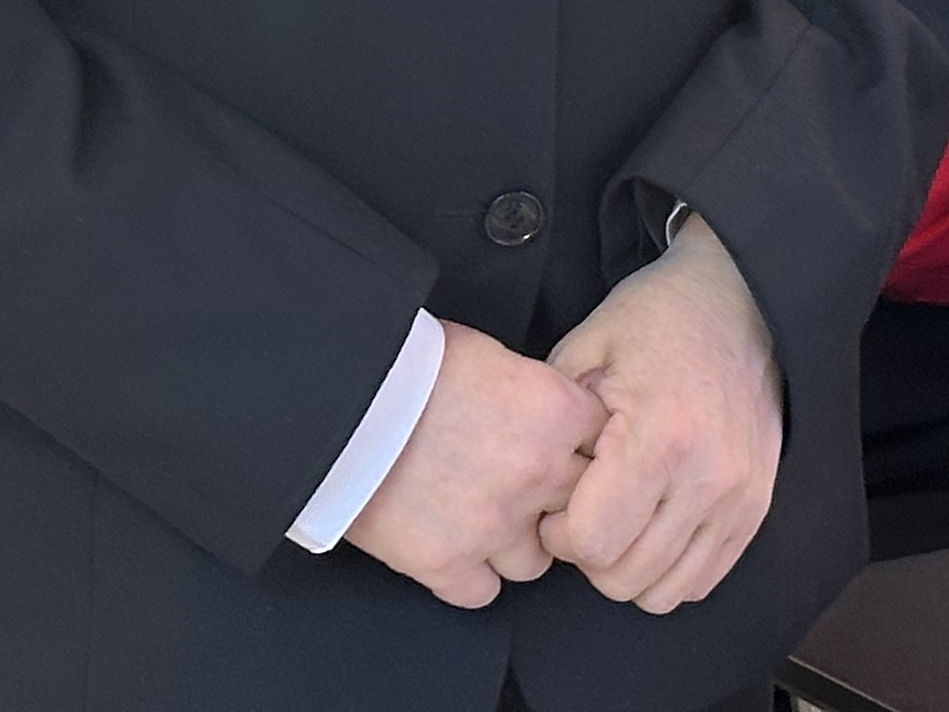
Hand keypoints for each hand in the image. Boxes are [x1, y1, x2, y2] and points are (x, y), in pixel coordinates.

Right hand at [346, 324, 601, 608]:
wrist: (339, 397)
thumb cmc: (410, 362)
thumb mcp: (489, 355)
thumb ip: (534, 393)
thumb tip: (549, 416)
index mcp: (555, 412)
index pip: (609, 445)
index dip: (586, 449)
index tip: (566, 450)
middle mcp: (538, 473)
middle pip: (582, 507)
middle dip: (558, 501)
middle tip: (525, 486)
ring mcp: (494, 525)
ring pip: (537, 560)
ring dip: (515, 542)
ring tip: (481, 515)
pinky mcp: (446, 564)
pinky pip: (482, 593)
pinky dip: (468, 575)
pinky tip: (451, 545)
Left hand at [541, 218, 784, 613]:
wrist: (741, 298)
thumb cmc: (657, 317)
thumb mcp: (587, 346)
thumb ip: (555, 421)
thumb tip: (534, 486)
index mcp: (659, 435)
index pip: (592, 541)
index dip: (557, 532)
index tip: (554, 502)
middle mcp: (707, 477)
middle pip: (624, 577)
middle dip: (588, 554)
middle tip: (581, 511)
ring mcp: (738, 498)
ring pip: (664, 591)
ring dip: (627, 567)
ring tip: (616, 519)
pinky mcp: (756, 508)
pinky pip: (702, 580)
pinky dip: (667, 569)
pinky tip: (649, 526)